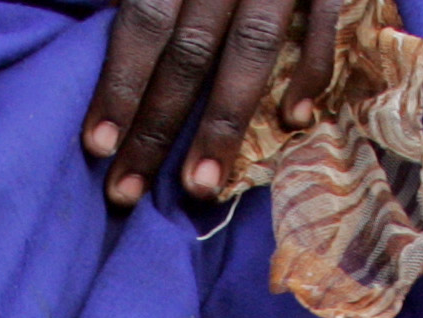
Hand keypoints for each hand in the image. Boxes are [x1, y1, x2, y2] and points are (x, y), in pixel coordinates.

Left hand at [83, 0, 336, 208]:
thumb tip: (106, 18)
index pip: (143, 21)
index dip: (120, 85)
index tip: (96, 146)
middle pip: (188, 51)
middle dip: (157, 126)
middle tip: (126, 193)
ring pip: (251, 50)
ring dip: (224, 123)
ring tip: (201, 187)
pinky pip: (325, 19)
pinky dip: (311, 69)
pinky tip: (294, 121)